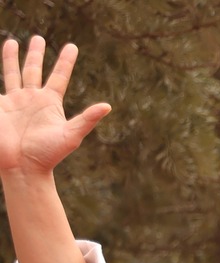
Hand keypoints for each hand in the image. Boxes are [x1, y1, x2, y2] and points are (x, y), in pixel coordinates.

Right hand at [0, 38, 109, 178]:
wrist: (23, 167)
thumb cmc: (48, 154)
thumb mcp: (70, 135)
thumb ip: (87, 119)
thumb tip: (107, 106)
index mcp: (50, 102)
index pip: (59, 76)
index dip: (65, 61)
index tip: (72, 46)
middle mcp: (32, 99)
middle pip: (33, 70)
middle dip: (35, 54)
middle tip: (38, 37)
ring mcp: (14, 101)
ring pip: (13, 73)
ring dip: (12, 58)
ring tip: (13, 41)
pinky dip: (0, 73)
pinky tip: (3, 58)